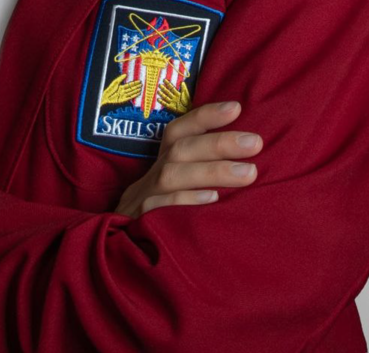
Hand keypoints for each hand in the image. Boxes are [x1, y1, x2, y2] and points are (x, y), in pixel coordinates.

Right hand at [114, 100, 261, 218]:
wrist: (113, 261)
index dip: (204, 117)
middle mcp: (149, 179)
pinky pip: (158, 210)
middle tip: (255, 143)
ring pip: (171, 176)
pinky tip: (212, 201)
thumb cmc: (162, 222)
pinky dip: (185, 202)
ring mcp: (140, 202)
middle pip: (179, 150)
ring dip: (211, 171)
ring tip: (248, 173)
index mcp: (159, 166)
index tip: (236, 108)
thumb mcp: (176, 193)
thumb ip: (200, 175)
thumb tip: (246, 160)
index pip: (178, 132)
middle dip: (219, 143)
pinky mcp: (136, 227)